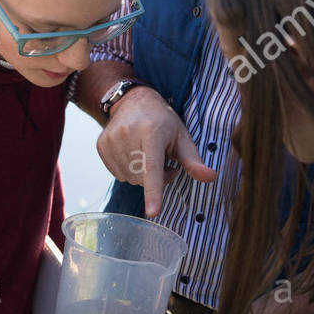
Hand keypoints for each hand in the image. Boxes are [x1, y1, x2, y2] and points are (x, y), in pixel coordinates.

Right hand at [96, 86, 217, 217]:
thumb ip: (193, 161)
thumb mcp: (182, 137)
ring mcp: (111, 141)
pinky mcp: (101, 146)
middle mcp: (127, 135)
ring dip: (142, 175)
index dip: (154, 192)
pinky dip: (129, 171)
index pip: (152, 168)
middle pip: (143, 178)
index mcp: (151, 132)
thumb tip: (211, 177)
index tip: (153, 212)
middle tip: (163, 160)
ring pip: (130, 179)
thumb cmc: (162, 121)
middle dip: (156, 177)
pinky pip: (118, 174)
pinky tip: (133, 155)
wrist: (132, 101)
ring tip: (147, 156)